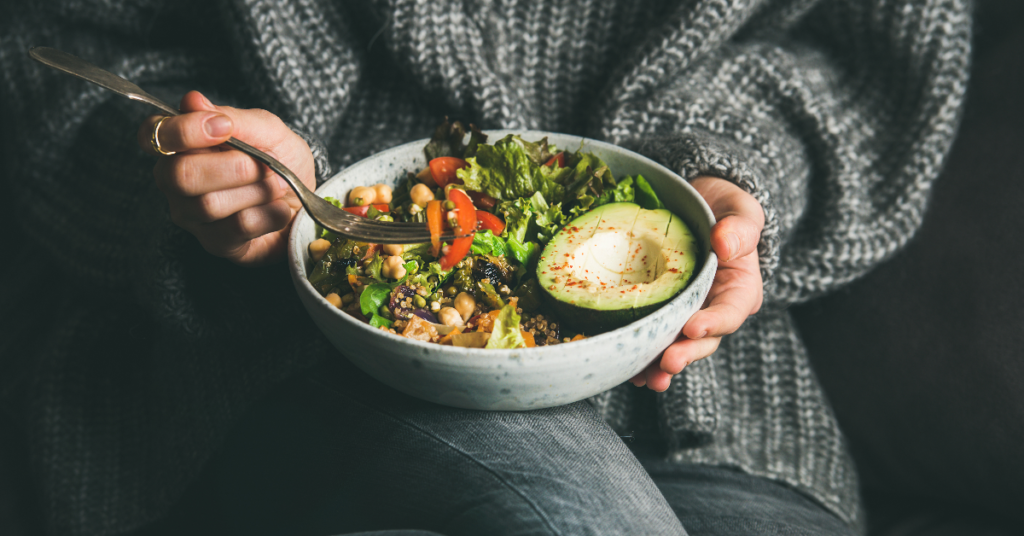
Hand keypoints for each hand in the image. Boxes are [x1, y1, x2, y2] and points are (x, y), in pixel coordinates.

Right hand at [138, 91, 315, 264]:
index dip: (183, 131)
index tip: (224, 128)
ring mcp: (191, 216)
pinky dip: (270, 214)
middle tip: (266, 165)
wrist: (308, 199)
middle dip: (234, 167)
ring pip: (210, 204)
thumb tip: (192, 100)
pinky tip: (280, 209)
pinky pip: (237, 228)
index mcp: (180, 145)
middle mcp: (175, 181)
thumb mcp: (268, 130)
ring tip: (277, 186)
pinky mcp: (216, 244)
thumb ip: (233, 118)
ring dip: (258, 191)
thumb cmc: (281, 160)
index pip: (153, 134)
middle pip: (180, 175)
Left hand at [630, 176, 764, 390]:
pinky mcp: (662, 314)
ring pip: (677, 346)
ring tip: (646, 379)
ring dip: (661, 366)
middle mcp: (714, 309)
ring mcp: (687, 314)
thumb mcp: (740, 211)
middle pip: (703, 340)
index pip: (731, 312)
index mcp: (739, 289)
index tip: (693, 329)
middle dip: (685, 354)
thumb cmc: (724, 210)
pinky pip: (653, 337)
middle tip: (668, 363)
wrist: (698, 207)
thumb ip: (740, 228)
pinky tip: (627, 368)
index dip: (713, 324)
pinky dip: (640, 353)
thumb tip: (725, 244)